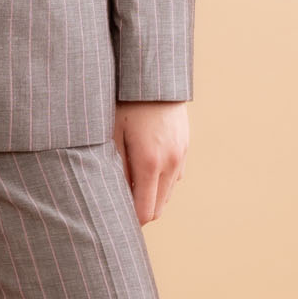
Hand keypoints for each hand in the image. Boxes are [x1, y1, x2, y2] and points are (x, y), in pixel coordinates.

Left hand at [112, 100, 187, 225]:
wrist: (154, 78)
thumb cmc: (126, 104)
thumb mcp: (112, 135)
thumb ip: (115, 169)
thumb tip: (116, 197)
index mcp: (149, 163)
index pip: (145, 212)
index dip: (130, 220)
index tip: (115, 217)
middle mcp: (170, 163)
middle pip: (158, 208)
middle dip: (140, 212)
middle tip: (120, 205)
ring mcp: (181, 156)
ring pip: (168, 194)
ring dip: (152, 197)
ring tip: (130, 185)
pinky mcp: (185, 147)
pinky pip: (175, 177)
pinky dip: (161, 182)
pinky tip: (145, 169)